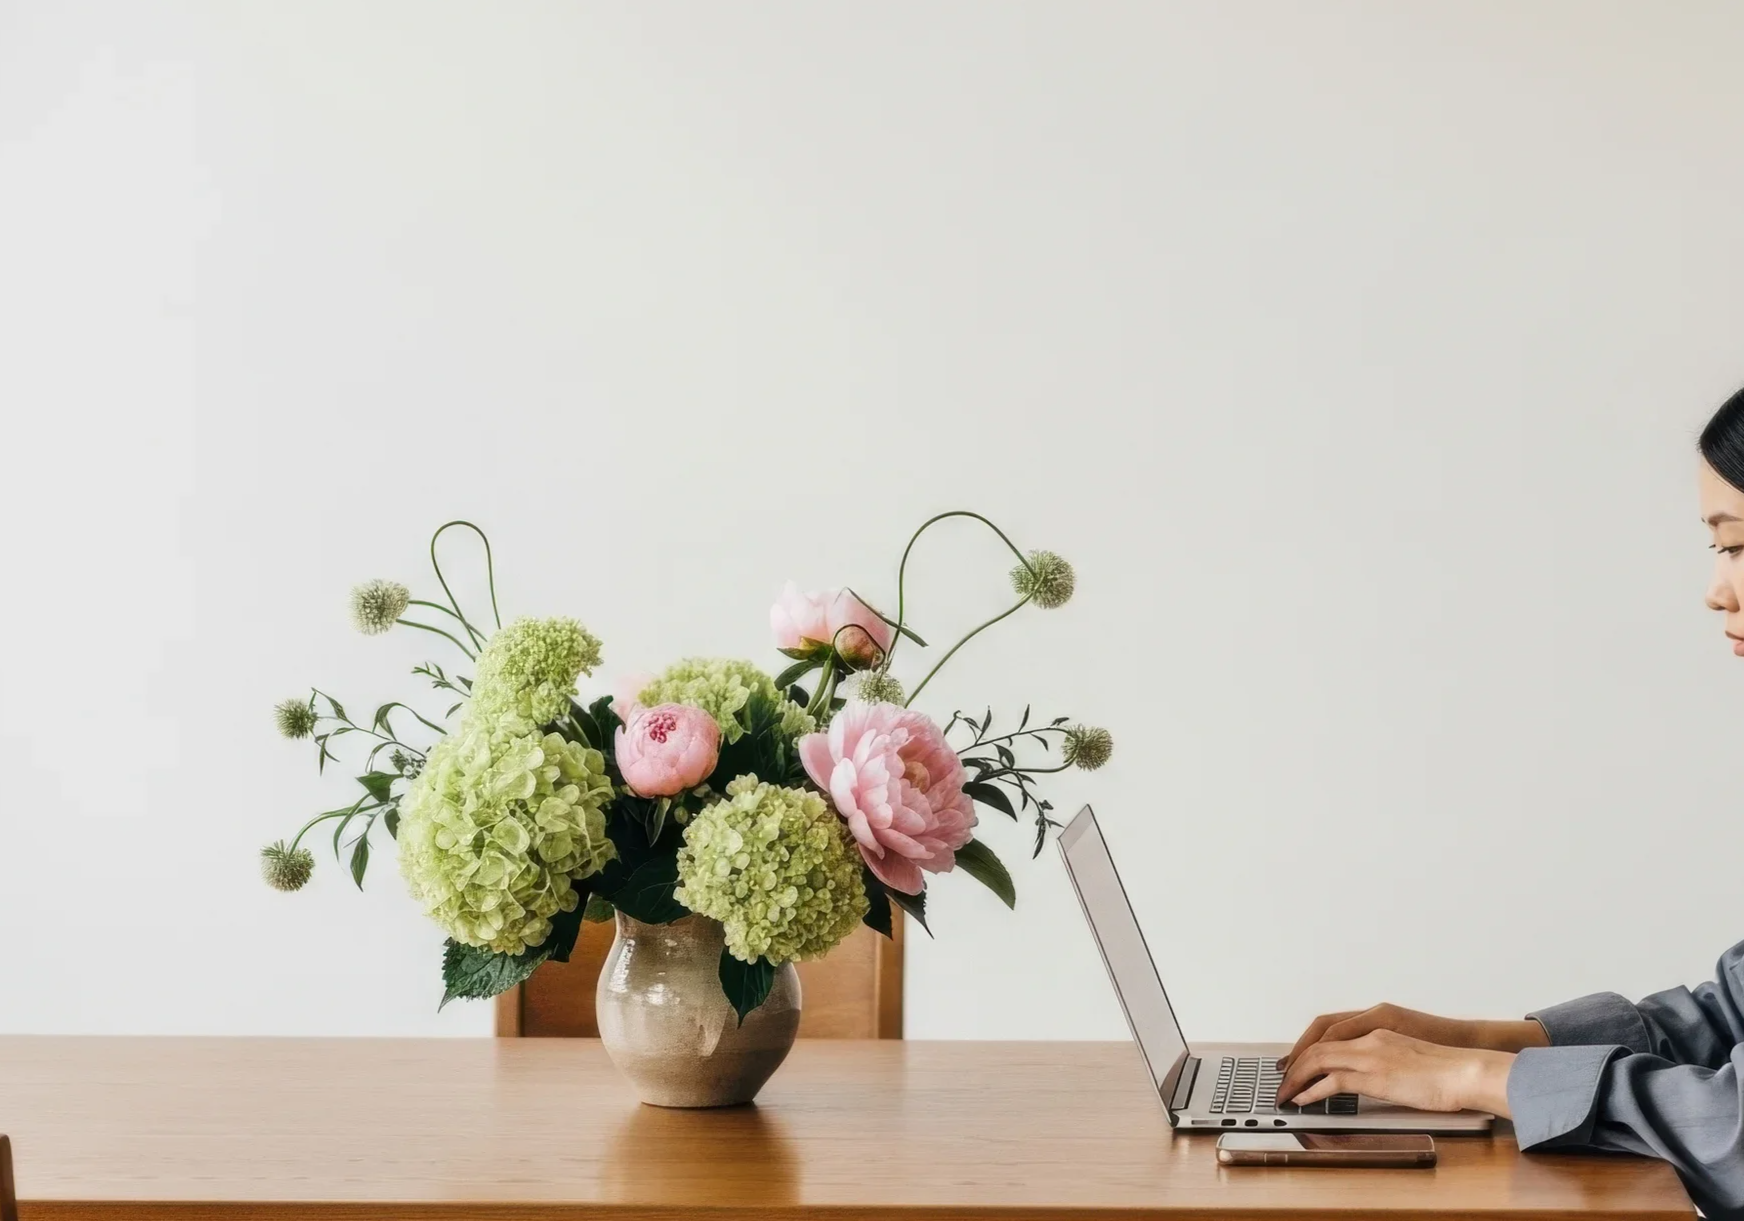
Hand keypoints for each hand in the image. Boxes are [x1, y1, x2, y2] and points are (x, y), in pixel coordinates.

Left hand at [1274, 1028, 1514, 1114]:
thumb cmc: (1446, 1066)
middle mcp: (1370, 1034)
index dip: (1306, 1043)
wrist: (1466, 1070)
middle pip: (1317, 1042)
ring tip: (1285, 1091)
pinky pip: (1332, 1081)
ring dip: (1297, 1076)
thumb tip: (1371, 1068)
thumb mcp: (1408, 1050)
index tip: (1294, 1058)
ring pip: (1319, 1058)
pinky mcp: (1375, 1076)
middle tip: (1281, 1077)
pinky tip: (1304, 1099)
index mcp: (1378, 1023)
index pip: (1329, 1028)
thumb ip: (1385, 1052)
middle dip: (1294, 1060)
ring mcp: (1371, 1054)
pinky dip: (1312, 1090)